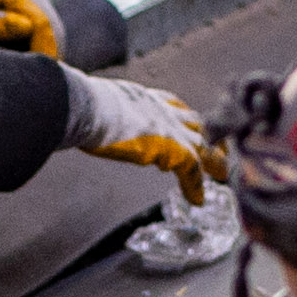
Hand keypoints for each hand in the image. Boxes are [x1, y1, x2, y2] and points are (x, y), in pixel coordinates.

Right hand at [66, 72, 225, 203]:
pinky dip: (195, 184)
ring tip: (221, 175)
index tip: (189, 124)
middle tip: (219, 149)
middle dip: (209, 135)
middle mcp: (162, 109)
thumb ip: (97, 111)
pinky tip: (197, 199)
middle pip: (196, 122)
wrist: (85, 105)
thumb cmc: (78, 102)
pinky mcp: (173, 148)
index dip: (182, 117)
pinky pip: (193, 170)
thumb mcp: (93, 102)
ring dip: (214, 160)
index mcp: (143, 97)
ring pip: (204, 144)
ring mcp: (170, 128)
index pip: (173, 105)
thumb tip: (75, 115)